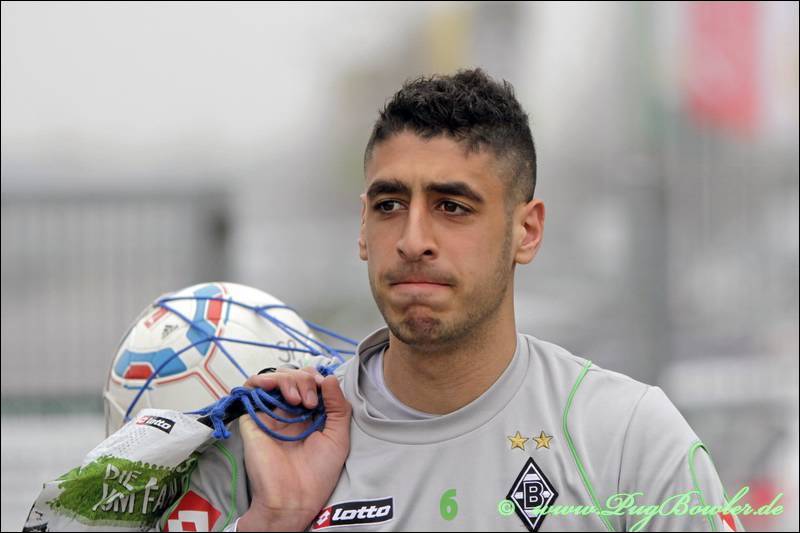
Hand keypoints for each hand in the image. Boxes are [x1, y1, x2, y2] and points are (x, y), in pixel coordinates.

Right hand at [236, 367, 350, 531]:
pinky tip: (278, 391)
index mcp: (309, 414)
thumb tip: (329, 377)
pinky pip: (252, 388)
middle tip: (311, 401)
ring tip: (299, 399)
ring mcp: (271, 413)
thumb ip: (338, 406)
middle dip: (305, 379)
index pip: (310, 381)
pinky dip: (263, 379)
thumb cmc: (318, 473)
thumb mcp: (338, 437)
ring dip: (289, 379)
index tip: (325, 386)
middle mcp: (289, 411)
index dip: (317, 377)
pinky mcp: (253, 418)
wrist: (294, 498)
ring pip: (275, 377)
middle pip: (293, 376)